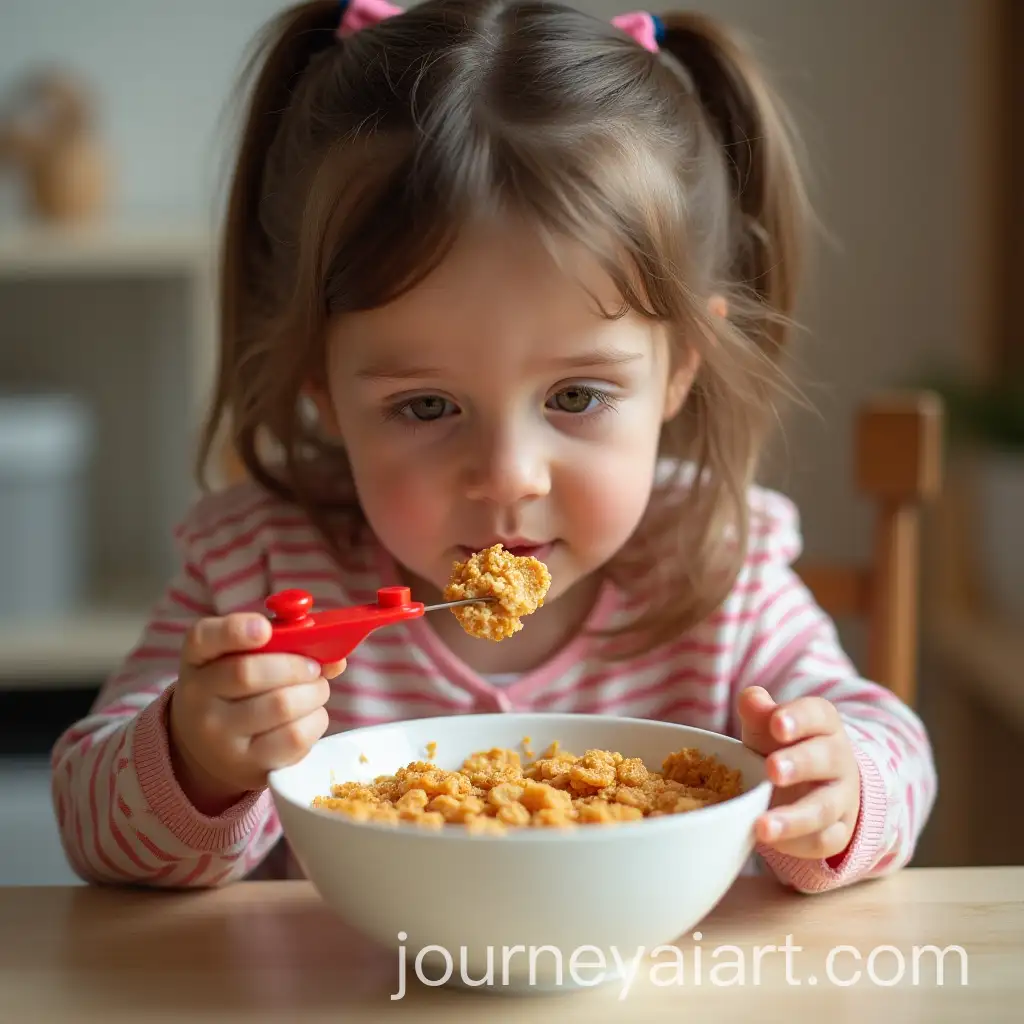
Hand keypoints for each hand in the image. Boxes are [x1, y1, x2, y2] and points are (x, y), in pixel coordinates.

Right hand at [168, 612, 344, 815]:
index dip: (236, 630)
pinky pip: (295, 737)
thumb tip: (336, 660)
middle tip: (313, 668)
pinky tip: (309, 715)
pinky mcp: (247, 767)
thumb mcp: (242, 657)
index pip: (204, 638)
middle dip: (296, 665)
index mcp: (198, 659)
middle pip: (250, 673)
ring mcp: (219, 738)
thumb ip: (284, 644)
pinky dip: (315, 720)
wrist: (210, 746)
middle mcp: (198, 699)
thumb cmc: (237, 688)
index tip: (265, 630)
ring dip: (313, 692)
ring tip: (314, 690)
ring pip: (281, 705)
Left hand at [737, 686, 859, 859]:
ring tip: (761, 826)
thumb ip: (759, 712)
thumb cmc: (780, 747)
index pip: (817, 715)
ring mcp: (842, 798)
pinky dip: (796, 844)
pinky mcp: (838, 831)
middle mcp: (839, 759)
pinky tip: (767, 842)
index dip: (798, 718)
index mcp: (823, 724)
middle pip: (826, 759)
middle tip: (771, 769)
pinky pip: (823, 841)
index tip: (777, 724)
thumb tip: (751, 699)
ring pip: (824, 808)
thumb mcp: (766, 726)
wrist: (806, 785)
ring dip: (793, 819)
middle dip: (799, 764)